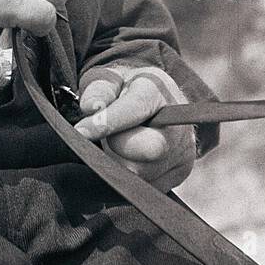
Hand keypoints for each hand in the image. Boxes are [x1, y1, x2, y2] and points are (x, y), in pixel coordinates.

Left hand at [73, 64, 195, 191]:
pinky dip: (127, 175)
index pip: (136, 108)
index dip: (108, 122)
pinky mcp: (179, 174)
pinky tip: (126, 157)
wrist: (154, 103)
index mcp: (158, 90)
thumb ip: (99, 89)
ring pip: (142, 173)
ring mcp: (183, 151)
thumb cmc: (124, 89)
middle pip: (150, 148)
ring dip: (119, 161)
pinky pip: (144, 186)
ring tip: (117, 143)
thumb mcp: (108, 78)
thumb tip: (90, 107)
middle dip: (119, 145)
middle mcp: (178, 123)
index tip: (82, 131)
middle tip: (108, 137)